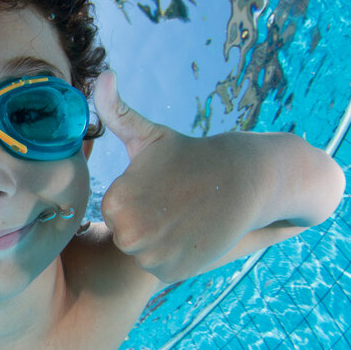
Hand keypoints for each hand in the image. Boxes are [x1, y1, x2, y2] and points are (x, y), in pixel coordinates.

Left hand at [94, 71, 264, 279]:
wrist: (247, 179)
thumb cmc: (191, 156)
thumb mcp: (149, 135)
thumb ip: (117, 111)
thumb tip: (103, 75)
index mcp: (116, 202)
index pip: (114, 210)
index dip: (138, 197)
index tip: (161, 186)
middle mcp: (129, 235)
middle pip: (126, 233)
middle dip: (147, 218)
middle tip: (175, 200)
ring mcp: (152, 258)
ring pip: (143, 251)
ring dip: (161, 237)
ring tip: (185, 214)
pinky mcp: (173, 274)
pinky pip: (161, 266)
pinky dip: (176, 254)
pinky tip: (192, 233)